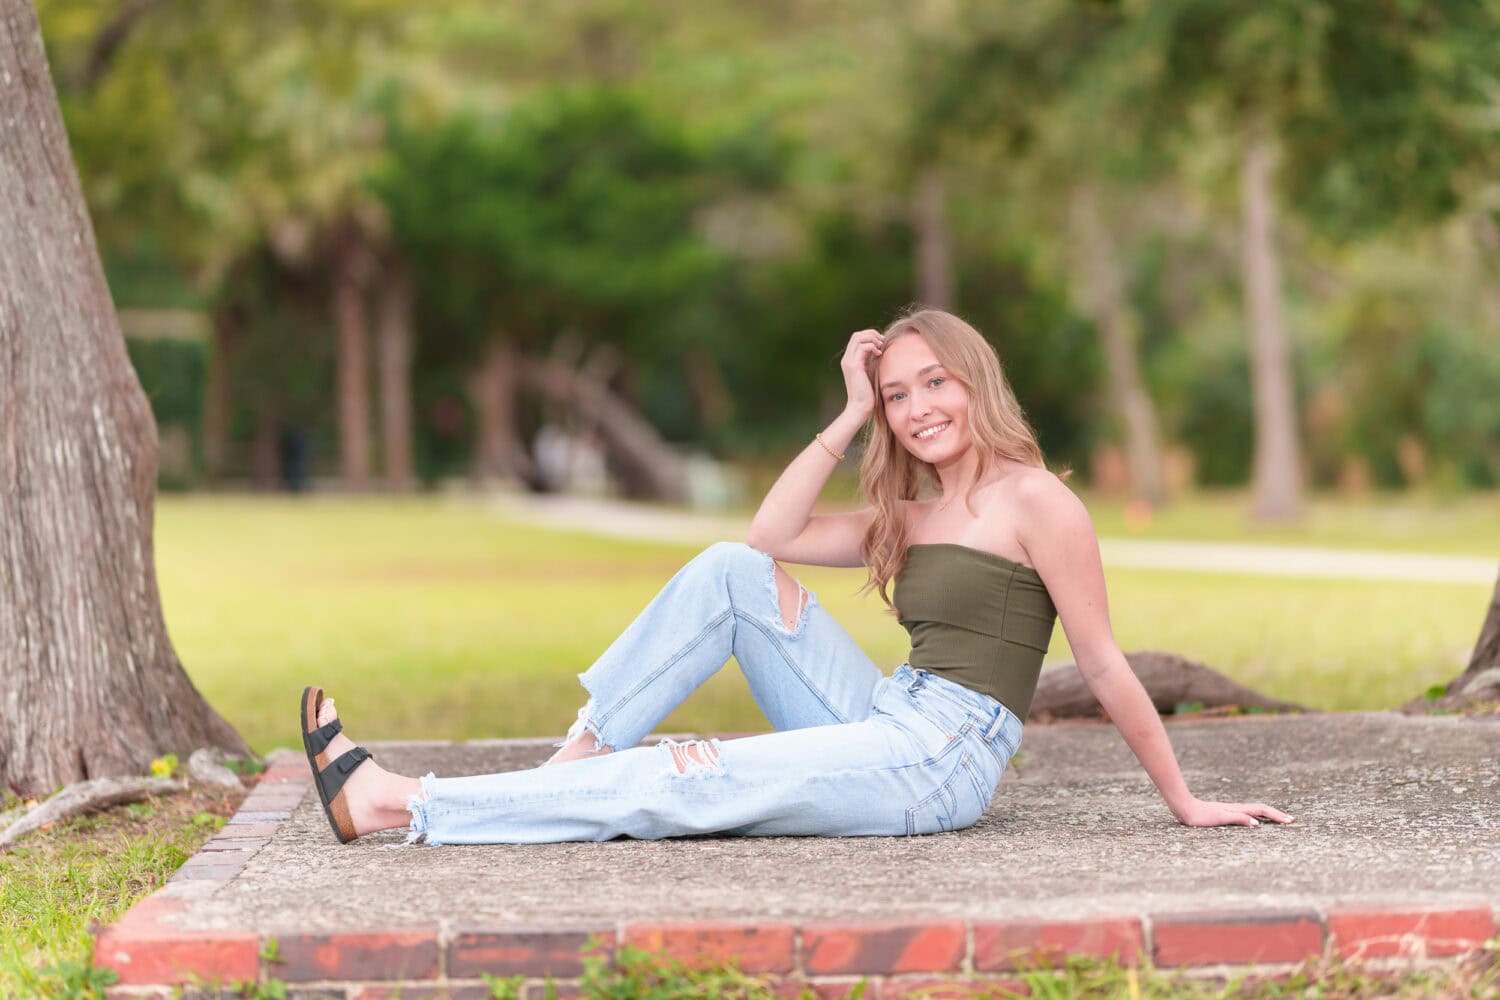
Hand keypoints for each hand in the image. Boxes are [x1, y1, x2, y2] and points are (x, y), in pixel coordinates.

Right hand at [840, 329, 882, 418]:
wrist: (860, 407)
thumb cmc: (867, 393)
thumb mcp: (869, 372)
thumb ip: (870, 361)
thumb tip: (879, 349)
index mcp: (850, 360)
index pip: (857, 338)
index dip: (870, 336)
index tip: (881, 343)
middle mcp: (847, 359)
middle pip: (856, 335)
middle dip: (871, 334)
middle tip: (883, 342)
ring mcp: (849, 362)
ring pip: (858, 337)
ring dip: (872, 339)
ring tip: (881, 347)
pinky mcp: (854, 366)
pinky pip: (863, 347)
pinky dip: (873, 346)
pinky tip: (879, 354)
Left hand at [1173, 797, 1294, 827]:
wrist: (1184, 807)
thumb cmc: (1200, 815)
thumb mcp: (1220, 818)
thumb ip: (1238, 819)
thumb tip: (1257, 823)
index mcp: (1238, 809)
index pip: (1262, 811)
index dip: (1276, 815)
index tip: (1289, 821)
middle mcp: (1237, 808)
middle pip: (1261, 809)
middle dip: (1276, 815)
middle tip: (1290, 821)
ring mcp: (1231, 810)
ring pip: (1254, 811)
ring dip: (1268, 815)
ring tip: (1278, 820)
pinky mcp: (1225, 813)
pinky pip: (1246, 814)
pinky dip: (1256, 817)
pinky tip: (1255, 822)